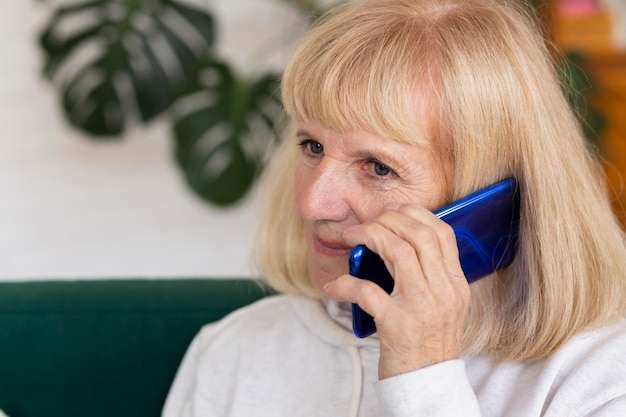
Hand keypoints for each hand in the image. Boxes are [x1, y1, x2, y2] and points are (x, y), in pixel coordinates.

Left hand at [323, 203, 469, 378]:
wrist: (428, 385)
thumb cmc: (428, 342)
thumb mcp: (444, 306)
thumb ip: (430, 275)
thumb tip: (397, 240)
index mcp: (456, 284)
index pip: (442, 234)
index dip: (415, 214)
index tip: (393, 212)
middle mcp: (443, 292)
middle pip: (418, 235)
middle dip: (387, 220)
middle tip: (366, 225)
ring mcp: (421, 308)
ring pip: (397, 251)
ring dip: (368, 237)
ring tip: (350, 239)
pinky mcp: (397, 325)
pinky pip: (366, 290)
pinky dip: (345, 283)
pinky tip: (334, 285)